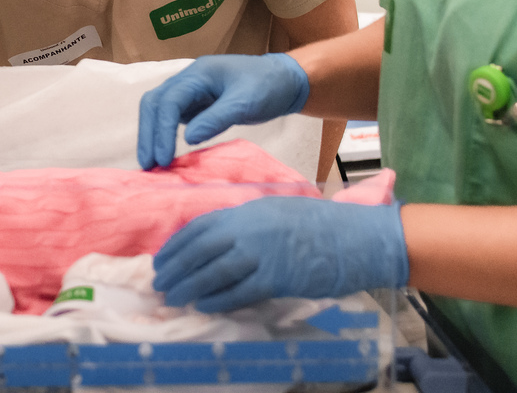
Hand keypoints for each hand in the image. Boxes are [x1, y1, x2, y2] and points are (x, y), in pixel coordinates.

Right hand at [137, 53, 309, 169]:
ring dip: (151, 135)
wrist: (283, 80)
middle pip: (154, 104)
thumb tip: (188, 139)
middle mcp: (186, 80)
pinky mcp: (193, 104)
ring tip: (151, 164)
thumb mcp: (245, 103)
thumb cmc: (267, 86)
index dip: (162, 130)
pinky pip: (170, 118)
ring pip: (157, 110)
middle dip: (148, 134)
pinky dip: (163, 135)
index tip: (163, 159)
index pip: (169, 102)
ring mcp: (188, 92)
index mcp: (198, 74)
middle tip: (148, 165)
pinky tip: (165, 154)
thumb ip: (217, 119)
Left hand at [153, 196, 408, 311]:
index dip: (176, 245)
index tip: (161, 259)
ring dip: (190, 286)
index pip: (200, 227)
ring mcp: (262, 253)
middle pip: (200, 250)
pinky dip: (219, 300)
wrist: (357, 236)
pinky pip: (239, 291)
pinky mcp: (277, 278)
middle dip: (175, 267)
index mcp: (248, 211)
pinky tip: (204, 306)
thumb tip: (216, 241)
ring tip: (174, 297)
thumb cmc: (319, 224)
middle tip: (160, 283)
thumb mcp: (275, 211)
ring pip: (214, 272)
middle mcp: (249, 228)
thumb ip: (246, 223)